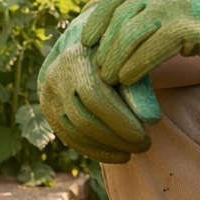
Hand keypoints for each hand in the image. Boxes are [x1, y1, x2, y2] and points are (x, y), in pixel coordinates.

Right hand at [39, 5, 160, 163]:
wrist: (89, 45)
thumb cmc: (117, 56)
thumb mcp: (130, 65)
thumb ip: (139, 90)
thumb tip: (151, 120)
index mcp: (76, 58)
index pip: (96, 98)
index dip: (121, 121)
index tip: (144, 136)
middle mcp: (55, 76)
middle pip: (83, 119)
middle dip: (116, 138)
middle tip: (144, 146)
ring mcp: (48, 94)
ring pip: (74, 133)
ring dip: (105, 148)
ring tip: (132, 153)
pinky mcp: (48, 109)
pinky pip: (68, 137)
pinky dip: (93, 150)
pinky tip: (116, 155)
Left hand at [82, 0, 199, 84]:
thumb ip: (146, 7)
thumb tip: (111, 26)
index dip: (97, 21)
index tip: (86, 41)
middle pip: (119, 20)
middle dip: (105, 47)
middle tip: (98, 68)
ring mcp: (172, 7)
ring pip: (129, 36)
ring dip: (115, 60)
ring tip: (110, 78)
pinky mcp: (184, 28)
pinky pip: (149, 51)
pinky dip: (134, 67)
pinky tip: (128, 79)